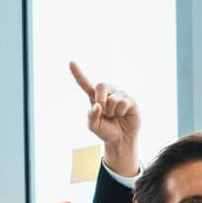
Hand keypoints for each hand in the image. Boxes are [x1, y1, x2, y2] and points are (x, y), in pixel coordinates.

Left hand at [69, 61, 139, 176]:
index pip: (85, 83)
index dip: (78, 73)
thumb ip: (91, 116)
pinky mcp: (131, 101)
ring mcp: (120, 96)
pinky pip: (124, 102)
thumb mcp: (93, 126)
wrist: (120, 140)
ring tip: (114, 116)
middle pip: (101, 85)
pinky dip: (121, 112)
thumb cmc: (105, 131)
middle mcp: (108, 94)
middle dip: (100, 98)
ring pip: (113, 98)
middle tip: (104, 111)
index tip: (71, 62)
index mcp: (94, 98)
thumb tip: (97, 105)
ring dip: (112, 111)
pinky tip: (123, 115)